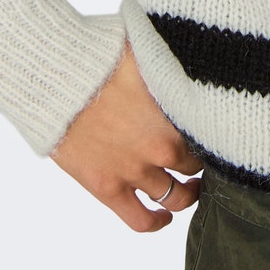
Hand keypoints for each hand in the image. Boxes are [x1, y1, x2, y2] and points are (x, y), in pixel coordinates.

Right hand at [49, 40, 205, 230]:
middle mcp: (163, 147)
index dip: (215, 135)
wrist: (54, 76)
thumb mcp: (147, 47)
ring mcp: (135, 171)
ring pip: (176, 197)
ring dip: (187, 195)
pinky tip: (163, 218)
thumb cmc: (99, 53)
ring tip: (189, 190)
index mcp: (177, 111)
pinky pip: (140, 220)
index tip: (215, 133)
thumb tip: (194, 48)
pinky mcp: (107, 188)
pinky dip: (156, 222)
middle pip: (197, 166)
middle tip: (203, 159)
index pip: (213, 134)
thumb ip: (173, 58)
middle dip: (203, 163)